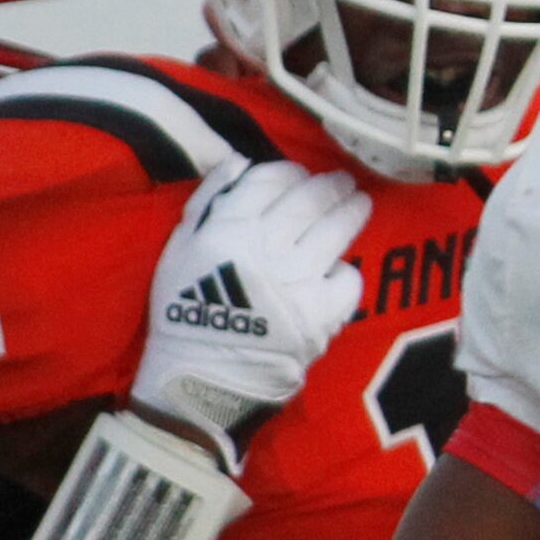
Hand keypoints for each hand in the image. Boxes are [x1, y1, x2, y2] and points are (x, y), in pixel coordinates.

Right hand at [133, 159, 372, 471]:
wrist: (201, 378)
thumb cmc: (187, 311)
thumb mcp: (179, 248)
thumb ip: (208, 202)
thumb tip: (240, 162)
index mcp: (227, 230)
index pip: (270, 181)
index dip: (290, 173)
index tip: (299, 175)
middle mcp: (266, 248)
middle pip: (310, 199)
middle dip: (331, 186)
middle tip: (344, 182)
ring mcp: (298, 280)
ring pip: (336, 230)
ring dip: (352, 210)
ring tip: (359, 203)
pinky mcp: (321, 313)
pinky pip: (347, 279)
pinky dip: (345, 271)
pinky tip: (337, 269)